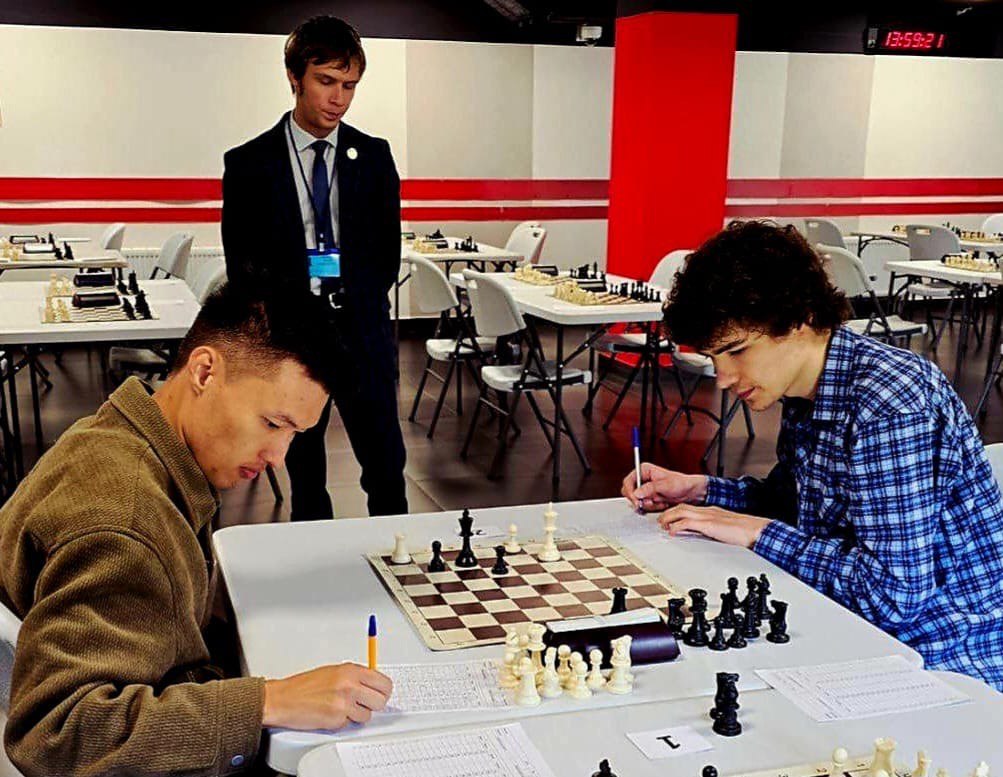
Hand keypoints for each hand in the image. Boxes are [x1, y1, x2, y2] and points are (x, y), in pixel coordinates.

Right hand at [262, 663, 392, 729]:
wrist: (283, 699)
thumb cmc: (303, 686)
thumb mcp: (333, 672)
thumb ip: (354, 677)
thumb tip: (373, 684)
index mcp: (350, 670)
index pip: (383, 682)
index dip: (383, 691)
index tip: (379, 694)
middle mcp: (350, 684)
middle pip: (381, 700)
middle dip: (373, 704)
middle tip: (363, 704)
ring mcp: (344, 702)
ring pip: (367, 715)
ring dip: (357, 715)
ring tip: (341, 708)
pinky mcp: (337, 718)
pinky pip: (350, 724)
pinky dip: (343, 722)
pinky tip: (331, 714)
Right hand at [621, 463, 707, 512]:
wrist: (689, 493)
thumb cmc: (680, 484)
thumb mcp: (666, 485)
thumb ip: (650, 488)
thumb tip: (637, 493)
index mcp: (644, 470)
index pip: (628, 482)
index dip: (630, 492)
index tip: (637, 500)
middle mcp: (642, 480)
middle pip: (629, 493)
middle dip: (640, 501)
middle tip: (650, 503)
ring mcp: (644, 490)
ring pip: (636, 502)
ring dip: (648, 505)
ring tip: (660, 502)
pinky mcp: (648, 499)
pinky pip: (643, 507)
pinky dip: (652, 508)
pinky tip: (661, 504)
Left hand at [658, 504, 770, 548]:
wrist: (756, 530)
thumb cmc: (745, 532)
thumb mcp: (724, 529)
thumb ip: (712, 530)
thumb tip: (703, 536)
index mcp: (711, 511)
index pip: (689, 508)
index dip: (676, 512)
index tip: (668, 518)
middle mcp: (708, 511)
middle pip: (682, 507)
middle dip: (668, 513)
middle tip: (660, 521)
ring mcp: (708, 516)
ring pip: (682, 511)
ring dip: (669, 517)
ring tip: (662, 525)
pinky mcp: (709, 524)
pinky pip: (688, 523)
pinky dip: (677, 526)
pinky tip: (672, 531)